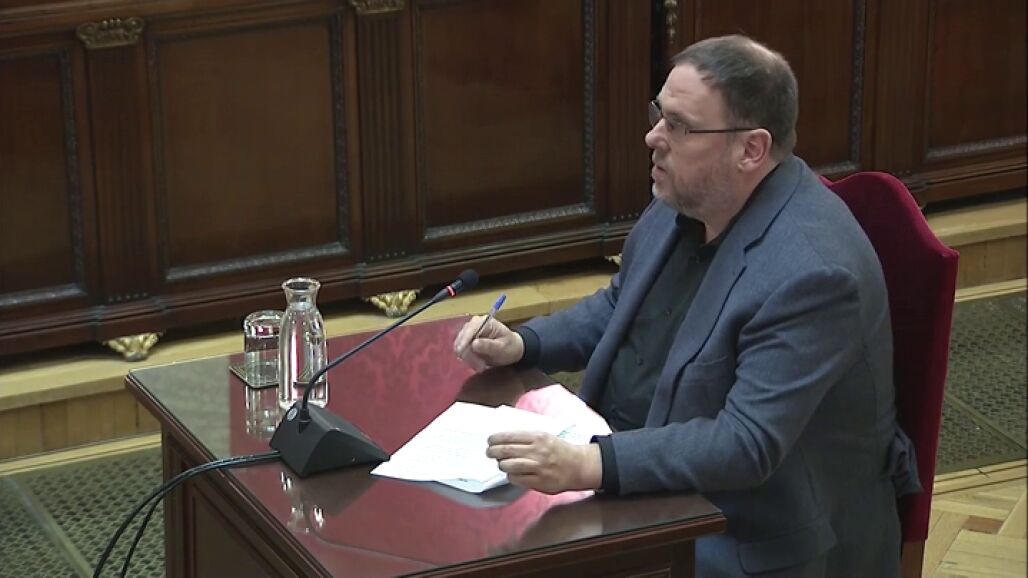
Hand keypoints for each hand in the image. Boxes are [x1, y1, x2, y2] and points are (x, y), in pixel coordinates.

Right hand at [453, 316, 524, 370]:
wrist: (512, 350)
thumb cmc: (510, 346)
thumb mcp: (503, 347)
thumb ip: (489, 345)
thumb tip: (474, 344)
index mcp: (484, 322)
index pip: (469, 329)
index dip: (464, 340)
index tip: (461, 352)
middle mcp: (474, 325)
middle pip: (462, 339)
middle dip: (469, 354)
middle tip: (480, 367)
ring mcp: (469, 333)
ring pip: (459, 347)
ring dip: (469, 359)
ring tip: (481, 366)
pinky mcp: (466, 342)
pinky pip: (461, 353)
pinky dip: (469, 360)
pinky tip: (478, 364)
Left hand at [486, 432, 601, 493]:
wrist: (578, 466)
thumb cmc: (559, 450)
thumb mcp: (545, 436)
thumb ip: (527, 437)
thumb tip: (503, 439)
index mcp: (538, 437)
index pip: (510, 436)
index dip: (496, 439)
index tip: (490, 440)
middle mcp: (537, 451)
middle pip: (506, 451)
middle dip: (493, 451)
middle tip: (489, 452)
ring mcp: (538, 467)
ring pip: (509, 466)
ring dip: (501, 464)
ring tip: (501, 463)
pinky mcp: (539, 482)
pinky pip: (516, 479)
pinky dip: (510, 476)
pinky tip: (512, 473)